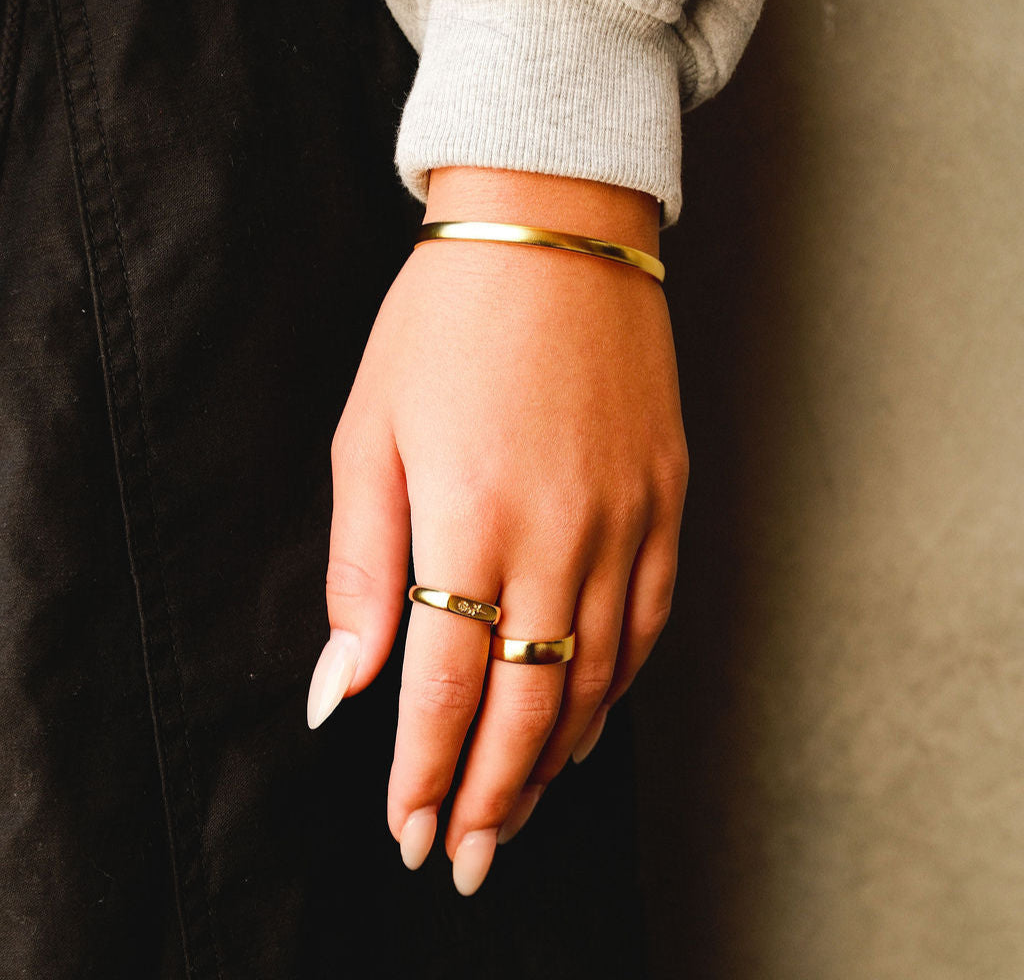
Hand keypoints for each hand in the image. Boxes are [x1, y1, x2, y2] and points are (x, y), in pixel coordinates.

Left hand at [306, 168, 687, 894]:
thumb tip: (339, 684)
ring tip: (519, 809)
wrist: (555, 229)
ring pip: (598, 675)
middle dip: (492, 794)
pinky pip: (649, 619)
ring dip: (555, 756)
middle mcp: (560, 531)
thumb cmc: (445, 323)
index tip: (407, 829)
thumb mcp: (370, 432)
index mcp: (469, 516)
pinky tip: (589, 717)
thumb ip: (361, 566)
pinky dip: (617, 684)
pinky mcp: (667, 497)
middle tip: (464, 856)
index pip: (448, 685)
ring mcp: (627, 516)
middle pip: (532, 703)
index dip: (426, 770)